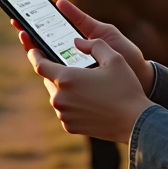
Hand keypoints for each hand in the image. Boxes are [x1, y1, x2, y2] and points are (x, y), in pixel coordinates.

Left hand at [21, 35, 153, 142]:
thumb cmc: (125, 88)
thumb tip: (77, 42)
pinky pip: (65, 109)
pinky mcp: (69, 126)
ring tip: (82, 82)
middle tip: (65, 64)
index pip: (39, 64)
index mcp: (66, 79)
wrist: (135, 122)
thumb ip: (93, 44)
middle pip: (49, 79)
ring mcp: (63, 114)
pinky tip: (87, 99)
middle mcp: (60, 98)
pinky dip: (71, 102)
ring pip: (57, 95)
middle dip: (55, 70)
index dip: (34, 53)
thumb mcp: (114, 58)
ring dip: (64, 87)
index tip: (32, 47)